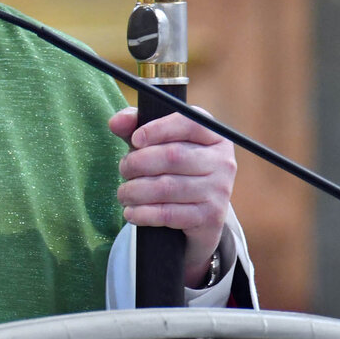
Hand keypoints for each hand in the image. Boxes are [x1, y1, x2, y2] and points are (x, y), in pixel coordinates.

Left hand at [108, 106, 236, 286]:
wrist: (197, 215)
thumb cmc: (172, 170)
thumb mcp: (156, 144)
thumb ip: (135, 127)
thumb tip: (116, 122)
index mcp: (213, 135)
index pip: (189, 123)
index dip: (158, 129)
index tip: (135, 139)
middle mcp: (223, 161)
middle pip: (174, 156)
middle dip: (138, 162)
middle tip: (123, 169)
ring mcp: (220, 190)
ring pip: (167, 187)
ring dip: (135, 191)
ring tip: (123, 193)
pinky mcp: (211, 217)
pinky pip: (169, 214)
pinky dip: (143, 213)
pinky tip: (131, 212)